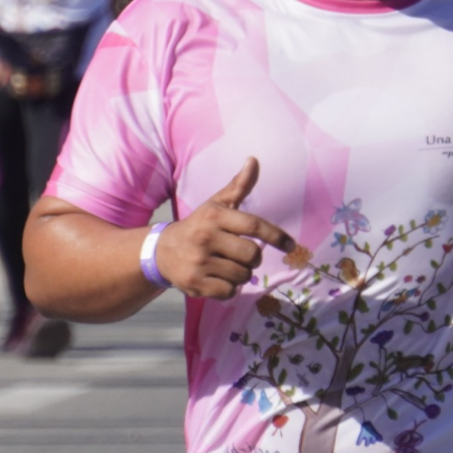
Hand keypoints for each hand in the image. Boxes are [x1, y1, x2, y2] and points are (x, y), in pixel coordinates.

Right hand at [156, 158, 294, 299]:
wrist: (162, 251)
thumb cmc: (198, 226)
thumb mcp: (216, 204)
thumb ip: (238, 186)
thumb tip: (254, 160)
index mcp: (215, 216)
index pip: (254, 226)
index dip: (276, 236)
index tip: (291, 245)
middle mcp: (206, 237)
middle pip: (252, 255)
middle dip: (254, 258)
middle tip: (242, 255)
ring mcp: (199, 262)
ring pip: (243, 275)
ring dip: (241, 274)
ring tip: (226, 266)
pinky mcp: (195, 283)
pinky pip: (229, 292)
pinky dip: (230, 289)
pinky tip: (218, 279)